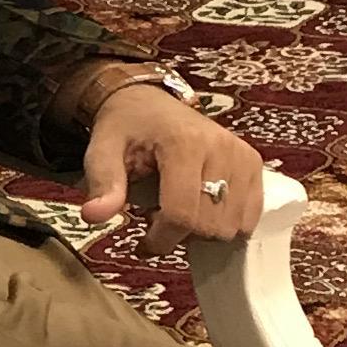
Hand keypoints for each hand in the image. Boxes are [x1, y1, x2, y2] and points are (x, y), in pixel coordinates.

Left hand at [78, 80, 267, 243]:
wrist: (149, 103)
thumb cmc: (126, 128)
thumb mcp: (102, 150)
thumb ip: (102, 183)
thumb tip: (94, 215)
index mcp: (184, 143)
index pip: (181, 214)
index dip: (161, 240)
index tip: (143, 243)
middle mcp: (221, 147)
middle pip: (209, 225)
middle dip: (180, 235)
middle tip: (158, 217)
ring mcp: (242, 156)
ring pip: (232, 226)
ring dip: (203, 230)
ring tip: (180, 209)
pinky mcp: (253, 163)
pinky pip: (250, 216)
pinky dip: (225, 222)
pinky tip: (203, 207)